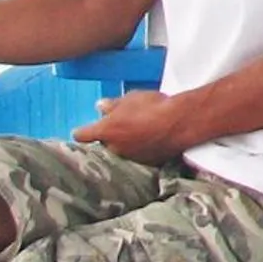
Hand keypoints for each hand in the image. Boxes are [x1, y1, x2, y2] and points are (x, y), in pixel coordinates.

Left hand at [72, 91, 193, 163]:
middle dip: (109, 137)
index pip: (82, 135)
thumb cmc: (153, 106)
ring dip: (125, 144)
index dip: (81, 132)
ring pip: (121, 151)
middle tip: (119, 126)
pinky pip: (138, 156)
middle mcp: (114, 148)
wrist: (181, 122)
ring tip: (139, 132)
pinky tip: (150, 140)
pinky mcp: (147, 163)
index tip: (81, 131)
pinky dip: (140, 150)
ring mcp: (131, 158)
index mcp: (106, 131)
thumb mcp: (131, 98)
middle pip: (103, 144)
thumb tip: (100, 107)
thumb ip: (113, 105)